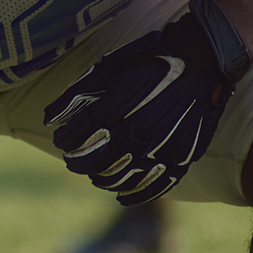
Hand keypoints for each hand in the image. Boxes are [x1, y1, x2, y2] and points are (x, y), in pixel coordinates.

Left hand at [43, 0, 251, 204]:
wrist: (203, 56)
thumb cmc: (151, 58)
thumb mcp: (110, 67)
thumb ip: (78, 94)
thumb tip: (49, 119)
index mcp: (119, 106)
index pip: (80, 135)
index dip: (67, 140)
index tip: (62, 141)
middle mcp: (140, 130)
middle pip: (98, 160)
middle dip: (79, 162)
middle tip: (72, 160)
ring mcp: (163, 146)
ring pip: (122, 177)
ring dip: (102, 178)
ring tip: (95, 173)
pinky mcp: (183, 156)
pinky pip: (156, 186)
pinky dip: (135, 194)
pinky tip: (121, 195)